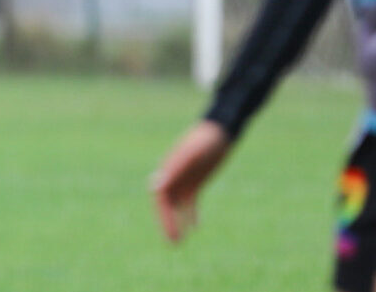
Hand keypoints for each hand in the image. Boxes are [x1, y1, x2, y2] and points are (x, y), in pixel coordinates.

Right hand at [151, 120, 230, 243]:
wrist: (221, 131)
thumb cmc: (205, 141)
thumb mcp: (192, 155)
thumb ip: (174, 169)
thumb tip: (155, 186)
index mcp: (168, 171)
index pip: (161, 199)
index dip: (164, 217)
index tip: (171, 233)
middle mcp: (172, 177)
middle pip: (166, 205)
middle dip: (168, 223)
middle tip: (173, 243)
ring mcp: (183, 179)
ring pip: (177, 206)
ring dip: (177, 222)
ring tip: (180, 241)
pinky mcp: (195, 181)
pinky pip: (190, 201)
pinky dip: (191, 214)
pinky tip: (195, 227)